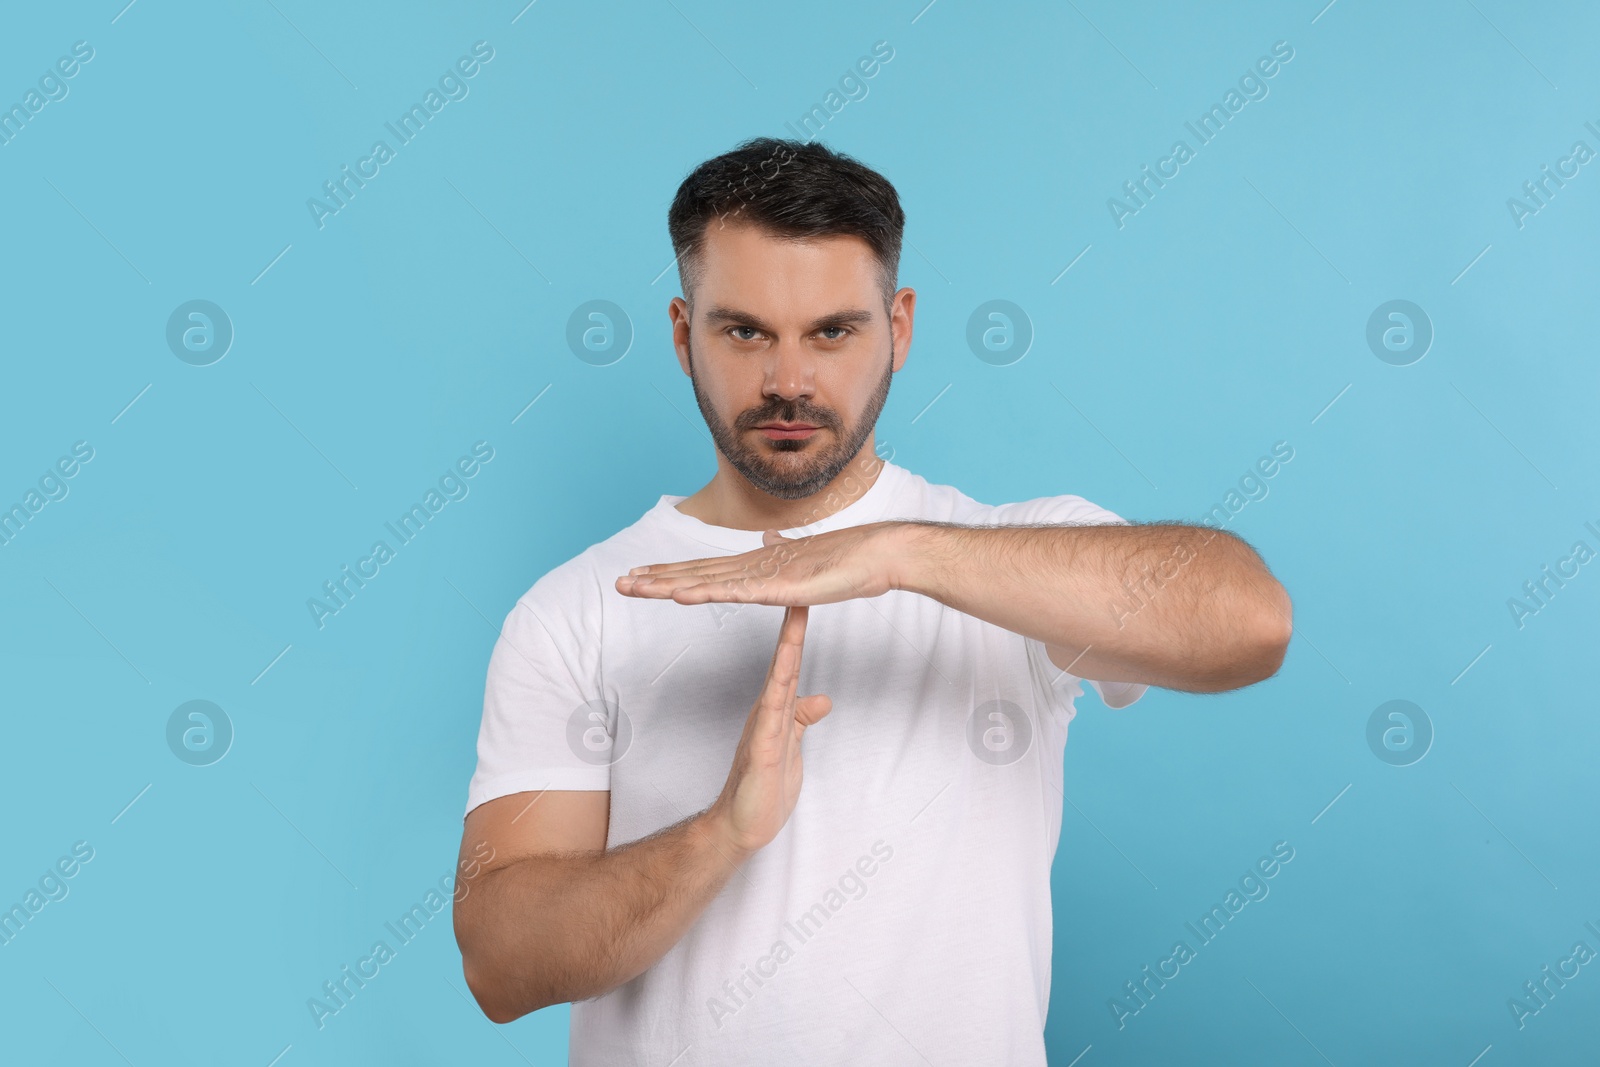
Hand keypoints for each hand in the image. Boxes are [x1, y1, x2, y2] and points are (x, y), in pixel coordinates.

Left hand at [615, 524, 900, 606]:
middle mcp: (752, 566)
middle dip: (657, 578)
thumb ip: (782, 552)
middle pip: (695, 574)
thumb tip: (768, 540)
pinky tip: (680, 596)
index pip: (705, 570)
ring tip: (635, 587)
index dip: (672, 572)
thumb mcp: (804, 560)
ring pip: (706, 583)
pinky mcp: (778, 587)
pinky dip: (705, 594)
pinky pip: (734, 594)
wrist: (876, 555)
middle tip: (620, 583)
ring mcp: (763, 575)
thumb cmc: (847, 560)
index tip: (642, 575)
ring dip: (668, 586)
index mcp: (757, 564)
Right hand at [704, 604, 832, 858]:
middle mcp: (766, 711)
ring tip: (794, 619)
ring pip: (777, 682)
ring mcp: (764, 729)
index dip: (796, 632)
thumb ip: (803, 718)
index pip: (788, 663)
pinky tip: (784, 678)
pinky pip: (773, 718)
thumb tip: (823, 697)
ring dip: (786, 650)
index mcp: (775, 708)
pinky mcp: (764, 751)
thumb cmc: (765, 786)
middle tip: (798, 590)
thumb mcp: (792, 745)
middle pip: (782, 662)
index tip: (804, 599)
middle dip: (791, 627)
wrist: (742, 824)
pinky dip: (778, 695)